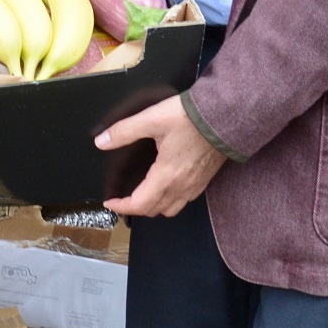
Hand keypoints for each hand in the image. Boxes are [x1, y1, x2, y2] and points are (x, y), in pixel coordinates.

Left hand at [96, 94, 225, 216]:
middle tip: (122, 200)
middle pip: (154, 210)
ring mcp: (195, 185)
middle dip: (135, 208)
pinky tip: (166, 187)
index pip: (139, 204)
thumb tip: (101, 141)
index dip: (121, 207)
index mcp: (165, 176)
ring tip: (142, 196)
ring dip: (154, 207)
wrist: (227, 116)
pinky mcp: (205, 180)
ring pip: (171, 209)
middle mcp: (181, 186)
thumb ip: (124, 131)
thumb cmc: (190, 118)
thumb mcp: (152, 119)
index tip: (110, 202)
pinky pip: (185, 200)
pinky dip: (171, 201)